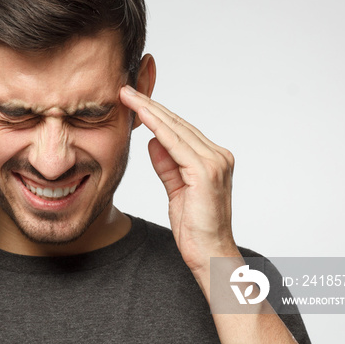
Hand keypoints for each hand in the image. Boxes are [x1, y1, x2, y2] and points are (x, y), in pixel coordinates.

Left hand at [120, 85, 238, 275]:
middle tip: (126, 89)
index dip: (156, 114)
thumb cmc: (195, 227)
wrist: (209, 254)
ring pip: (176, 128)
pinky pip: (175, 143)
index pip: (180, 130)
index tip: (134, 100)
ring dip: (150, 110)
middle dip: (150, 105)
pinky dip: (157, 127)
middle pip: (178, 124)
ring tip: (128, 96)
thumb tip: (153, 141)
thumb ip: (167, 165)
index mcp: (213, 159)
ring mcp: (215, 162)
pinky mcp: (206, 171)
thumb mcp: (176, 191)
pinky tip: (141, 115)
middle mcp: (218, 155)